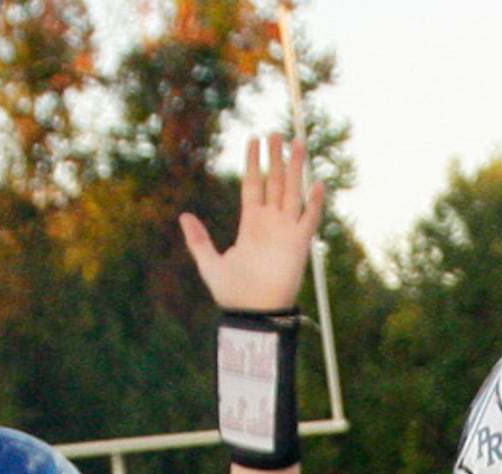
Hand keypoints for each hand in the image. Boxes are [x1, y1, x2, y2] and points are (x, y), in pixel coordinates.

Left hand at [183, 132, 322, 314]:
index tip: (255, 139)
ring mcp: (286, 232)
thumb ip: (198, 240)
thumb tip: (185, 216)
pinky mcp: (298, 245)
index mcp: (250, 224)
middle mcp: (270, 224)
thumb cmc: (232, 293)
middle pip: (275, 182)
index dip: (254, 162)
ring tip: (297, 142)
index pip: (254, 185)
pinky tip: (317, 182)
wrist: (253, 314)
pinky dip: (314, 202)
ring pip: (292, 191)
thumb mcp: (209, 263)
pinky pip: (309, 219)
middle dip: (276, 157)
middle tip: (277, 132)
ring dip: (295, 168)